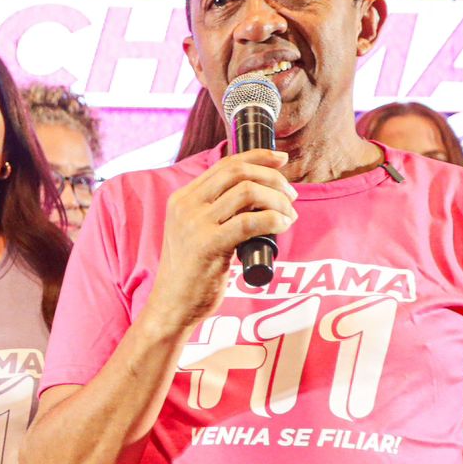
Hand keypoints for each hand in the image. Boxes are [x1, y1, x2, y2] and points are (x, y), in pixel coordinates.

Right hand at [140, 149, 295, 334]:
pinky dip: (274, 220)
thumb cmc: (192, 273)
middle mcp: (186, 206)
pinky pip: (251, 222)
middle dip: (273, 179)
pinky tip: (282, 226)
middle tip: (290, 196)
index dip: (258, 157)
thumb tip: (257, 196)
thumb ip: (215, 213)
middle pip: (238, 172)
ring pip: (248, 192)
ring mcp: (195, 224)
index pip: (225, 164)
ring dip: (277, 200)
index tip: (281, 160)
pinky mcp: (208, 245)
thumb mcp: (194, 232)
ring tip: (288, 216)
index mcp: (182, 198)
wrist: (172, 306)